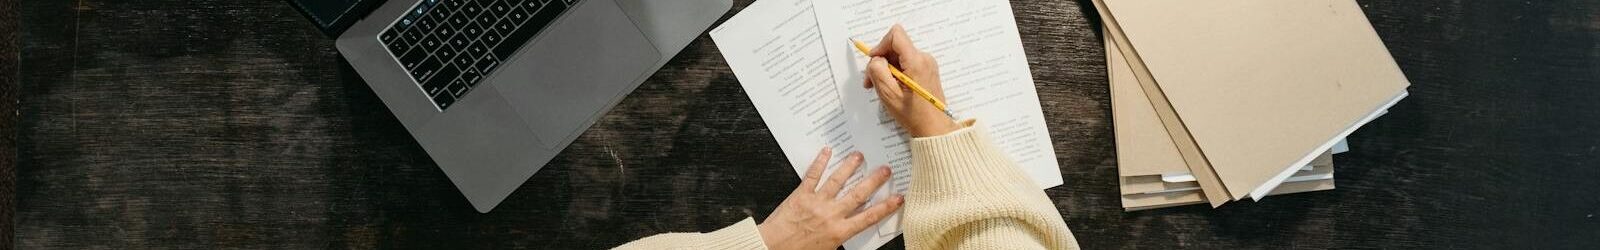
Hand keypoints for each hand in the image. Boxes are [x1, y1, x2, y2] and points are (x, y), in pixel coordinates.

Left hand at [759, 147, 902, 249]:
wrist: (773, 248)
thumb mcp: (826, 249)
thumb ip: (839, 237)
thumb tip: (850, 228)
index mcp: (840, 231)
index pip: (869, 217)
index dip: (886, 207)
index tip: (899, 197)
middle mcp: (831, 214)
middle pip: (858, 195)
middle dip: (874, 181)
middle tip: (886, 169)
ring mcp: (817, 202)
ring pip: (837, 181)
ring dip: (850, 167)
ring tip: (860, 155)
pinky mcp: (801, 195)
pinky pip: (812, 175)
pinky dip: (820, 162)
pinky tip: (827, 151)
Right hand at [863, 24, 958, 136]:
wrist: (934, 128)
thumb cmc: (913, 114)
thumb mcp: (888, 94)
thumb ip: (878, 71)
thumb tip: (876, 59)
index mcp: (916, 62)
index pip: (896, 35)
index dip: (880, 45)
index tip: (873, 62)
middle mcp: (924, 58)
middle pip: (895, 46)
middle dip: (880, 61)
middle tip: (871, 82)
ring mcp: (927, 63)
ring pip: (899, 55)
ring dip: (886, 69)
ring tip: (881, 88)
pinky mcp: (927, 69)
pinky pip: (906, 63)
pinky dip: (895, 73)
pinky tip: (892, 88)